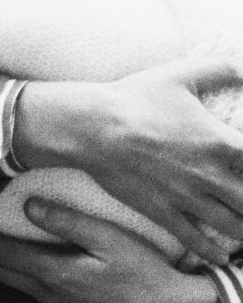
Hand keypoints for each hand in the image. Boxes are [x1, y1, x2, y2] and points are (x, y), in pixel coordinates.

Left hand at [0, 199, 217, 302]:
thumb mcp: (110, 239)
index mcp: (53, 271)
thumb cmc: (143, 272)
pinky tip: (6, 261)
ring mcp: (55, 301)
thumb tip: (29, 205)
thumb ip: (67, 221)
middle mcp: (47, 289)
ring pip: (8, 279)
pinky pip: (25, 286)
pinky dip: (7, 270)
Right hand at [14, 58, 242, 263]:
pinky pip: (196, 241)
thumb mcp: (179, 74)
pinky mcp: (164, 212)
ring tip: (241, 222)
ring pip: (233, 228)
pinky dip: (213, 251)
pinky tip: (220, 253)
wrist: (94, 125)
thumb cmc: (136, 97)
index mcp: (221, 142)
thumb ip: (220, 69)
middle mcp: (211, 176)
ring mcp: (188, 198)